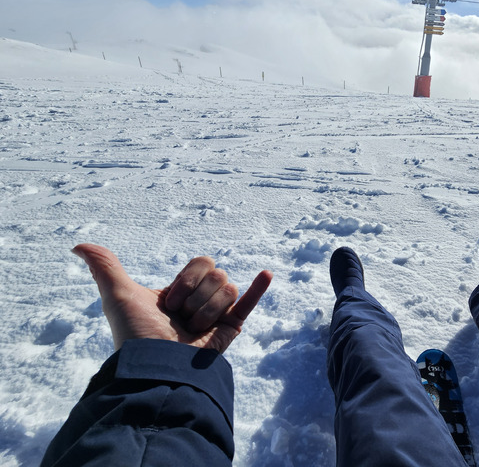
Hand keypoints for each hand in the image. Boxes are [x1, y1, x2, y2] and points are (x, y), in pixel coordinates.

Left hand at [73, 244, 271, 352]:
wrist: (160, 367)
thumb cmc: (137, 334)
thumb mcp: (119, 296)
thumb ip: (106, 268)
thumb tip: (78, 246)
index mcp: (178, 291)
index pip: (201, 263)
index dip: (187, 280)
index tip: (169, 303)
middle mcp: (198, 299)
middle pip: (217, 273)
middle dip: (199, 295)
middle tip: (182, 318)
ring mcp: (216, 313)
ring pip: (229, 288)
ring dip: (210, 309)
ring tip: (195, 330)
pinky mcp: (231, 328)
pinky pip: (249, 302)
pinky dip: (259, 289)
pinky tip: (266, 273)